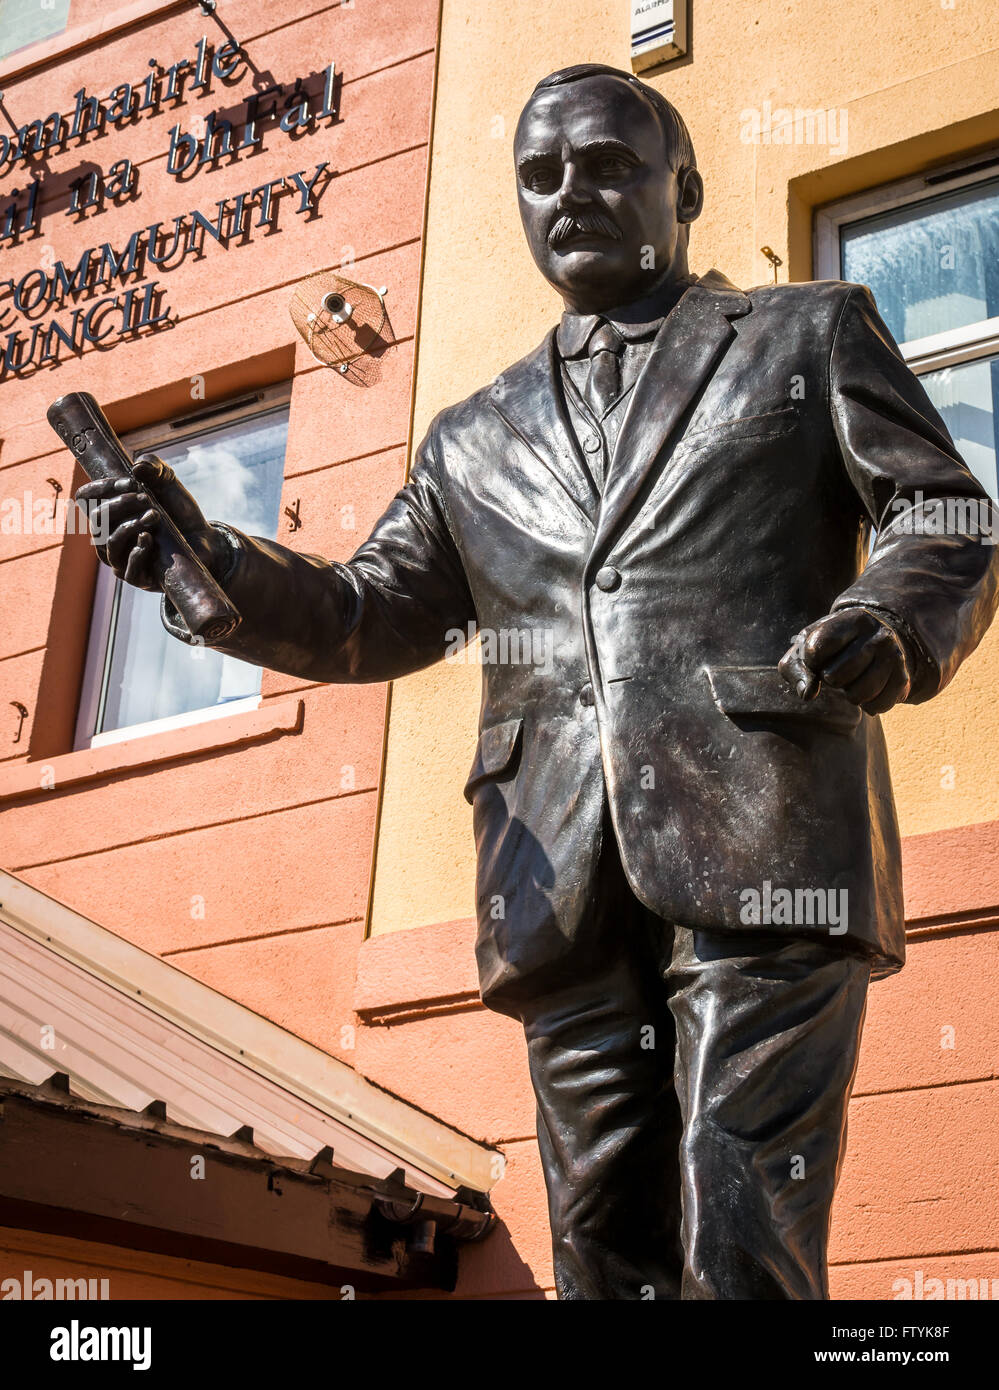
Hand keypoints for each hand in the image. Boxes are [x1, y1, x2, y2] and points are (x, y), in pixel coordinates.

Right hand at [75, 455, 224, 591]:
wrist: (204, 539)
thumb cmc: (178, 512)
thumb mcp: (168, 483)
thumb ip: (154, 468)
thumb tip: (137, 467)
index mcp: (110, 512)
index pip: (86, 499)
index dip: (101, 487)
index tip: (130, 481)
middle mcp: (109, 536)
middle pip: (96, 520)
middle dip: (119, 505)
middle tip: (146, 498)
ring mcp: (121, 559)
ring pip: (109, 543)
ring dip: (129, 526)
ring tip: (154, 515)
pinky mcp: (138, 578)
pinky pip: (127, 569)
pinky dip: (137, 552)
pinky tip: (149, 539)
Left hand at [778, 608, 911, 714]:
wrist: (873, 642)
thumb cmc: (831, 647)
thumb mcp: (808, 648)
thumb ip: (797, 670)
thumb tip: (808, 694)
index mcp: (853, 619)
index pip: (817, 649)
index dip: (810, 661)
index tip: (816, 656)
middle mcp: (879, 634)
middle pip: (835, 676)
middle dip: (829, 679)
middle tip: (837, 669)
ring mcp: (894, 656)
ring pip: (857, 695)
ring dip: (848, 695)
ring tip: (851, 680)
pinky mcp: (903, 678)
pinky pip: (877, 706)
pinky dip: (867, 705)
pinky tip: (867, 690)